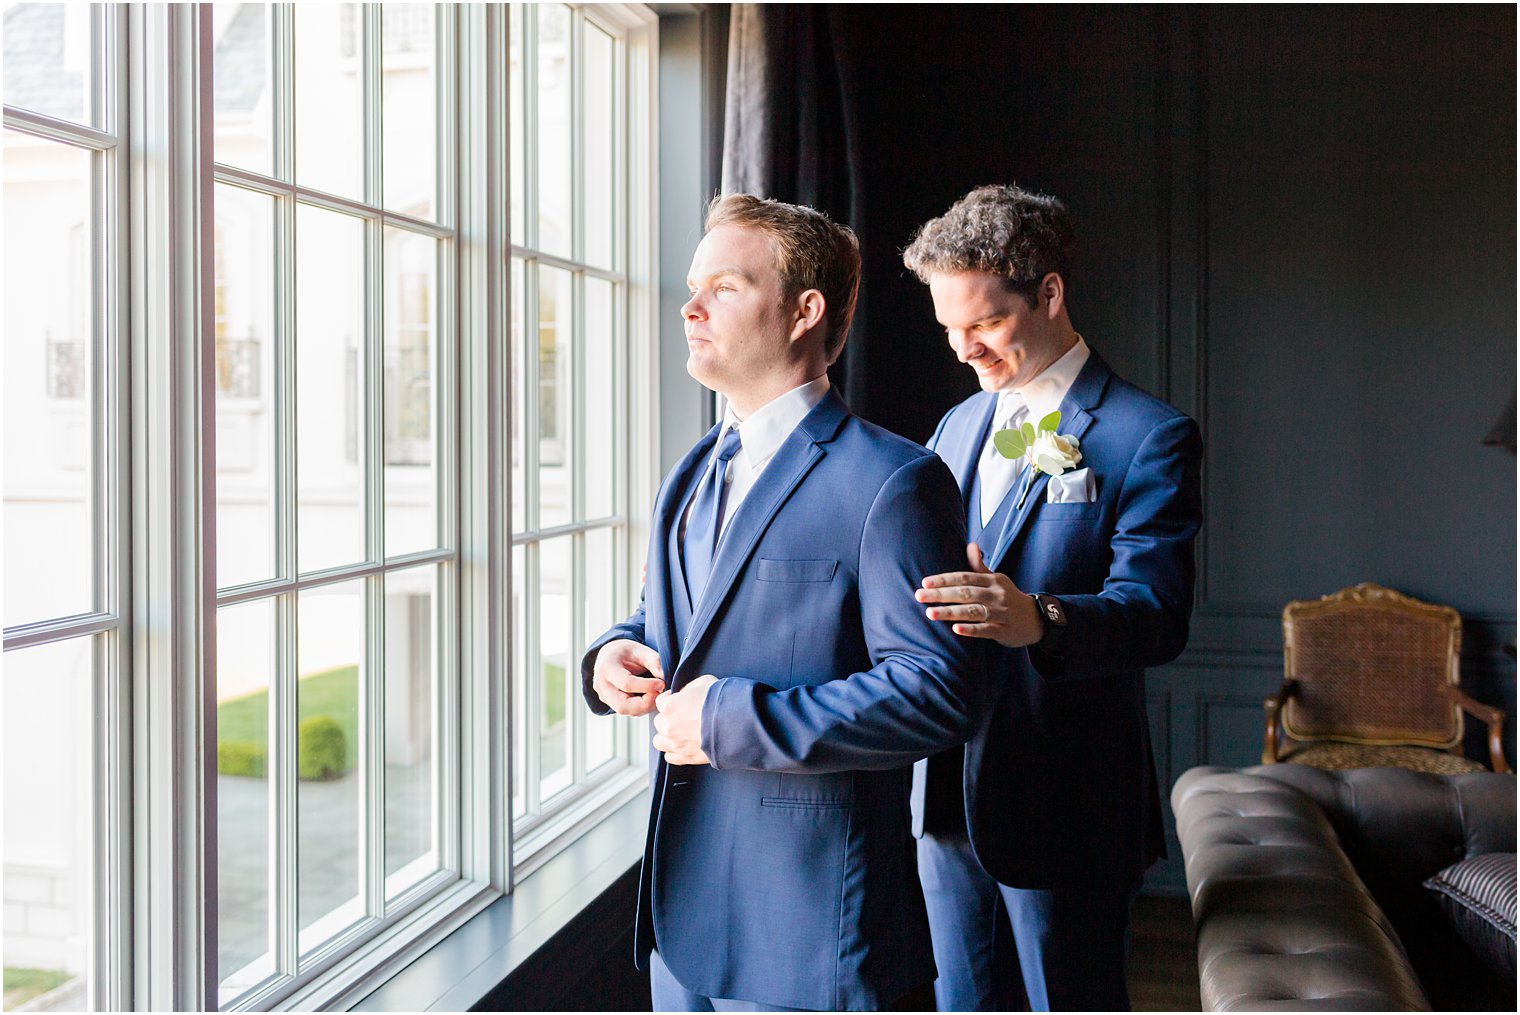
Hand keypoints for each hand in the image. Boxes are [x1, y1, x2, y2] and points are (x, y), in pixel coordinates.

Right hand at [591, 639, 664, 715]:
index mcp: (608, 668)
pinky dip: (641, 707)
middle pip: (623, 705)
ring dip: (645, 706)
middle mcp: (602, 686)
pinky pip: (628, 711)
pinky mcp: (610, 704)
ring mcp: (604, 697)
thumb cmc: (625, 652)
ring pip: (626, 711)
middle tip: (660, 693)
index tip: (662, 684)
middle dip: (646, 703)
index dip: (647, 686)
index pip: (627, 684)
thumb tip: (664, 676)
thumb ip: (653, 661)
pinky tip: (649, 696)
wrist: (610, 656)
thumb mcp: (640, 649)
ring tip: (656, 693)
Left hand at [653, 674, 716, 764]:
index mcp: (670, 706)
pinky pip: (670, 757)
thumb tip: (685, 693)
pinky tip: (684, 745)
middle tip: (681, 715)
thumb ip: (689, 688)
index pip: (660, 701)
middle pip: (658, 722)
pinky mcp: (686, 757)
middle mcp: (669, 726)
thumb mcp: (704, 682)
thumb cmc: (722, 702)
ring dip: (666, 736)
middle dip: (667, 717)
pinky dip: (674, 751)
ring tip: (678, 732)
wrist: (737, 724)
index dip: (670, 699)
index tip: (677, 699)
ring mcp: (676, 744)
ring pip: (659, 741)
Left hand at [916, 543, 1043, 647]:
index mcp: (992, 580)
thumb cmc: (1009, 597)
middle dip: (941, 595)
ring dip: (951, 612)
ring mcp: (1001, 613)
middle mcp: (996, 594)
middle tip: (919, 596)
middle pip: (966, 593)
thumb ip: (980, 566)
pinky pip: (985, 630)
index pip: (965, 577)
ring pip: (973, 611)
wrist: (1037, 619)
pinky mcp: (1004, 630)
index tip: (924, 582)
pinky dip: (971, 630)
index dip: (944, 579)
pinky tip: (955, 630)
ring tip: (930, 614)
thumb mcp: (997, 579)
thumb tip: (971, 544)